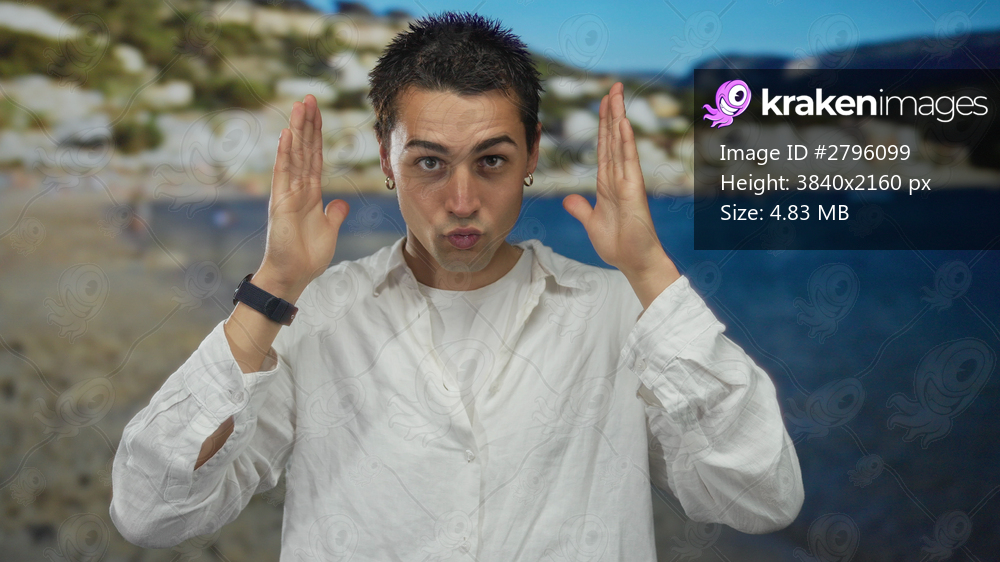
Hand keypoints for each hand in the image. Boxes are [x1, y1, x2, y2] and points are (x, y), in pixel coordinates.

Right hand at [257, 94, 349, 298]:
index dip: (316, 135)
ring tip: (300, 105)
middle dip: (307, 124)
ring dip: (297, 130)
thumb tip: (341, 203)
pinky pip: (284, 173)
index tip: (318, 113)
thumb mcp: (329, 231)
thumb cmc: (307, 256)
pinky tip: (288, 134)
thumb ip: (334, 215)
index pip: (314, 157)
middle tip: (309, 98)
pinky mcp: (280, 202)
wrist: (293, 274)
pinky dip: (286, 153)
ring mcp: (287, 193)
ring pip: (294, 155)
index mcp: (309, 193)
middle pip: (304, 149)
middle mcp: (296, 188)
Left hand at [561, 83, 678, 308]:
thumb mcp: (591, 222)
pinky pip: (629, 161)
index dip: (603, 124)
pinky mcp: (634, 190)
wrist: (634, 261)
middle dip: (612, 112)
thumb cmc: (618, 244)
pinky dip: (626, 142)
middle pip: (613, 138)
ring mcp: (628, 181)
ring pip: (621, 143)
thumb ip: (580, 208)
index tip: (603, 103)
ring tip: (617, 94)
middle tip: (613, 86)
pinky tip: (624, 124)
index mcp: (608, 183)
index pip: (604, 147)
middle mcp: (619, 177)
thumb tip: (569, 199)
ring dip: (618, 118)